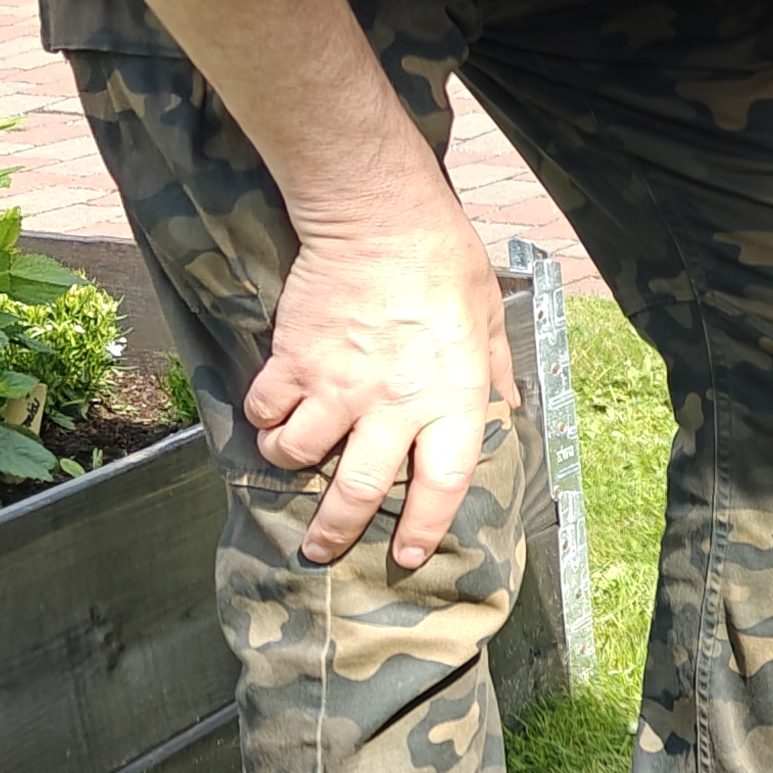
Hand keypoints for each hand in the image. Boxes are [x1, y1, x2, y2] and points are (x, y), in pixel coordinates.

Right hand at [244, 218, 509, 566]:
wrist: (380, 217)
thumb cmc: (444, 262)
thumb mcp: (490, 316)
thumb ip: (497, 368)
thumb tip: (508, 405)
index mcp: (452, 398)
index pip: (443, 484)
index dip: (424, 528)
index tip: (405, 555)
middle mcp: (394, 404)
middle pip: (360, 490)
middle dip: (335, 530)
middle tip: (321, 550)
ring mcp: (339, 385)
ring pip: (298, 455)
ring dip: (290, 465)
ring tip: (290, 459)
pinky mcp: (294, 361)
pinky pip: (267, 410)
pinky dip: (264, 419)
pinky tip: (272, 413)